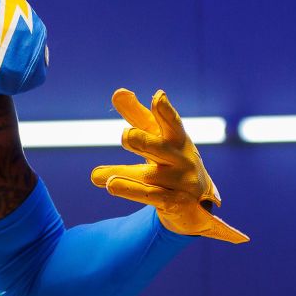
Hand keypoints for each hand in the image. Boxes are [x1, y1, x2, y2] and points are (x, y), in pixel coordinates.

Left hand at [91, 88, 248, 243]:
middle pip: (160, 147)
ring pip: (149, 176)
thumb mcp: (157, 137)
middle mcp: (182, 159)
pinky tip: (111, 185)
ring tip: (98, 174)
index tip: (158, 97)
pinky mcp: (176, 203)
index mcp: (178, 139)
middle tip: (126, 134)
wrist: (197, 205)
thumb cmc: (171, 160)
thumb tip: (118, 91)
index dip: (165, 111)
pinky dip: (130, 190)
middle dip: (144, 141)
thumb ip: (137, 115)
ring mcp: (181, 182)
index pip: (172, 123)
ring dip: (125, 174)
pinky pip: (151, 196)